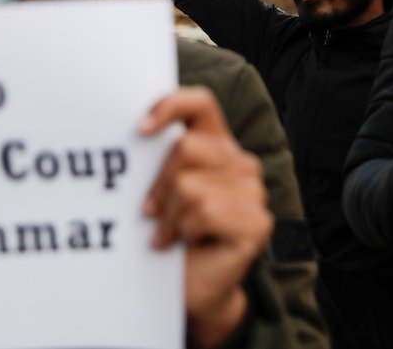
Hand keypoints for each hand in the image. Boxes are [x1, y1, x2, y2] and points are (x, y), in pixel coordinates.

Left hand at [141, 87, 272, 347]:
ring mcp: (254, 192)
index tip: (140, 130)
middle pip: (187, 148)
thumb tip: (134, 135)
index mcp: (217, 145)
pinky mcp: (258, 222)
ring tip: (169, 234)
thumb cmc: (171, 236)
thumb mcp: (160, 190)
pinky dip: (185, 231)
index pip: (200, 103)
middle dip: (159, 184)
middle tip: (150, 211)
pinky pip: (205, 212)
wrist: (191, 289)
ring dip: (170, 217)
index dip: (170, 106)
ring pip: (191, 186)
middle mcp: (241, 163)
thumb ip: (158, 160)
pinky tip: (186, 244)